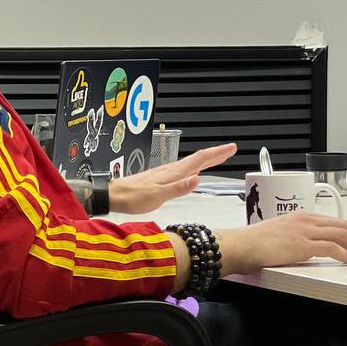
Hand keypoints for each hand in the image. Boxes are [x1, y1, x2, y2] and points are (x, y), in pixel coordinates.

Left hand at [107, 143, 236, 214]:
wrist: (115, 195)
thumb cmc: (134, 197)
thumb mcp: (158, 196)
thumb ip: (178, 188)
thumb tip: (198, 178)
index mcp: (174, 173)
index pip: (200, 160)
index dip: (217, 154)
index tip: (231, 148)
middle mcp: (172, 169)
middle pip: (198, 158)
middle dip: (216, 153)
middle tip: (231, 149)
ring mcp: (167, 172)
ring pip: (191, 162)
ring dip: (207, 158)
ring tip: (218, 156)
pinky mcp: (162, 177)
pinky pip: (184, 168)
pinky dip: (195, 165)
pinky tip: (194, 169)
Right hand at [215, 211, 346, 276]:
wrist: (241, 245)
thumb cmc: (253, 243)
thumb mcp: (278, 234)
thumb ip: (292, 237)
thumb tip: (300, 248)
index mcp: (301, 216)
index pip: (333, 222)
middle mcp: (307, 220)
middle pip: (343, 226)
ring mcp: (306, 231)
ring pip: (343, 235)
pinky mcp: (304, 245)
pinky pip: (334, 249)